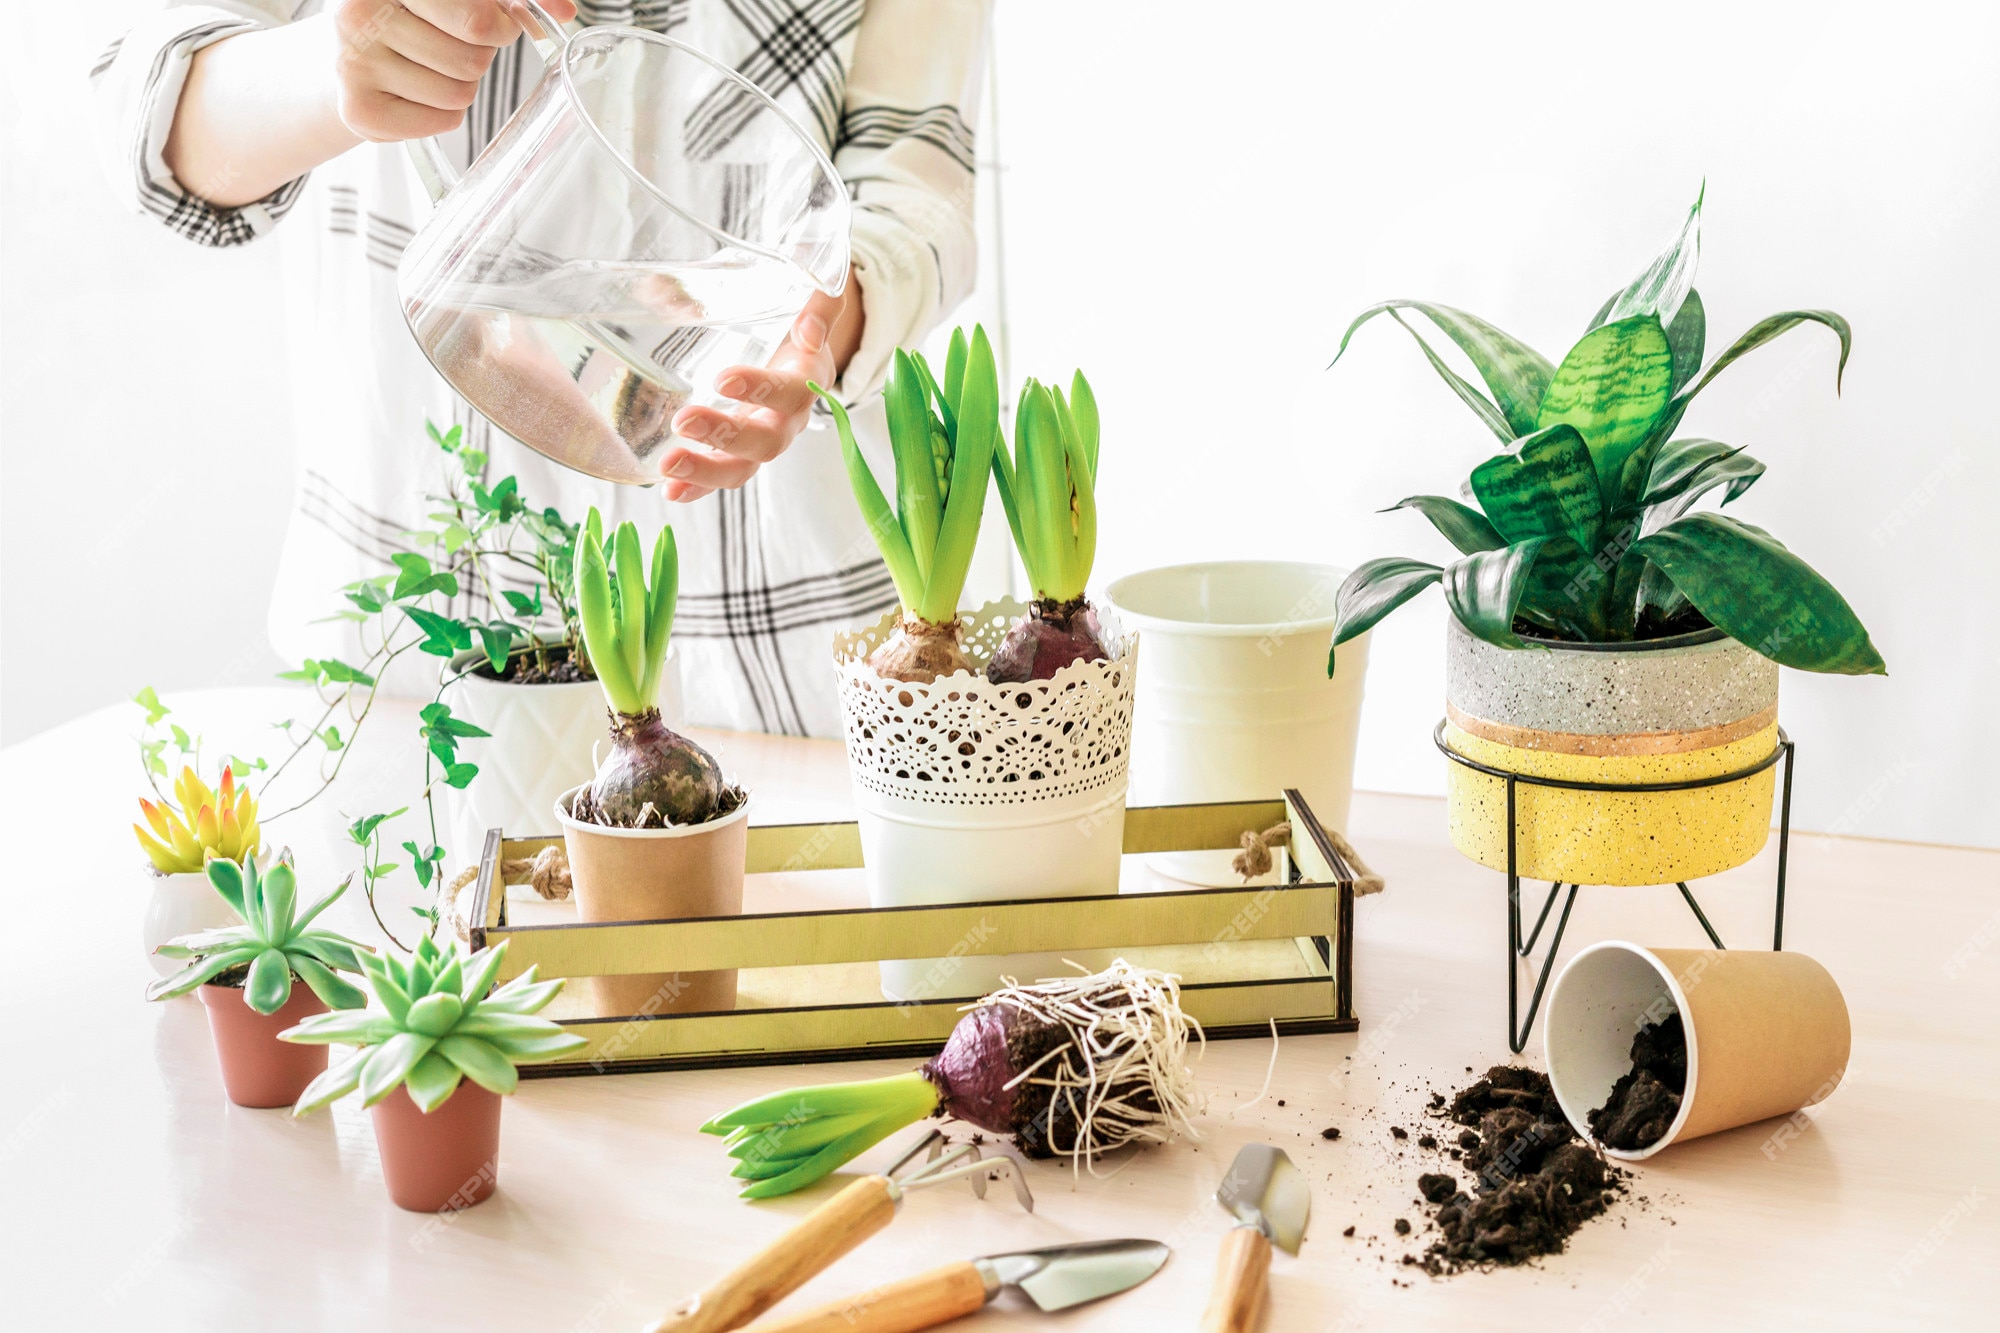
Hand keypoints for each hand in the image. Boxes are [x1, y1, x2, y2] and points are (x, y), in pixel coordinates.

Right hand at [331, 0, 577, 142]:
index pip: (479, 19)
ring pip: (460, 92)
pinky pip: (443, 121)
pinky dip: (443, 113)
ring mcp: (353, 63)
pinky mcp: (359, 110)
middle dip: (477, 55)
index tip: (496, 24)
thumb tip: (566, 12)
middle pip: (473, 58)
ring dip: (460, 84)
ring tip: (427, 65)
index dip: (501, 26)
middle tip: (450, 44)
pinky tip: (414, 91)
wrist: (346, 53)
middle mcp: (359, 14)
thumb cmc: (412, 15)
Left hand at [658, 280, 863, 501]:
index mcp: (805, 381)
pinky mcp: (738, 452)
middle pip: (766, 442)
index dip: (760, 389)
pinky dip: (697, 488)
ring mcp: (761, 441)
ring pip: (742, 468)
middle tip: (684, 421)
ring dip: (706, 471)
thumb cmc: (797, 322)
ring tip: (669, 466)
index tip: (723, 380)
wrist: (802, 348)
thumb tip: (808, 331)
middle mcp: (787, 420)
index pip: (789, 391)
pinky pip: (721, 476)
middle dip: (725, 436)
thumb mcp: (810, 303)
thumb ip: (819, 304)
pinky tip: (669, 490)